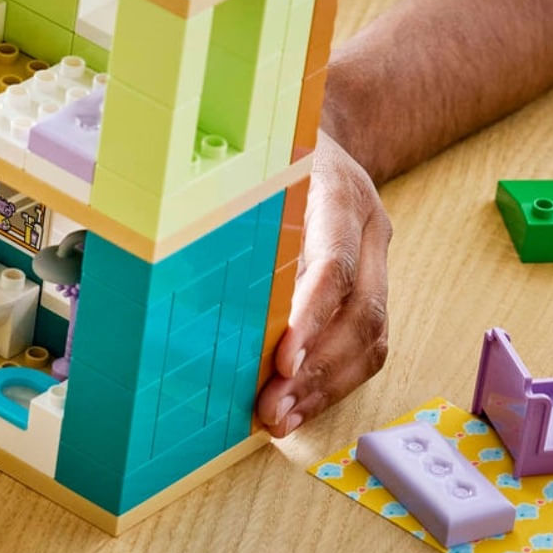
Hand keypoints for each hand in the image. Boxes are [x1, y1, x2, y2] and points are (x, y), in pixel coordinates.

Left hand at [256, 132, 391, 437]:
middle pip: (360, 312)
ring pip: (372, 336)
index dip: (310, 318)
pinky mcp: (377, 284)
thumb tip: (172, 264)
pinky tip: (300, 405)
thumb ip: (228, 210)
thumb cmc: (273, 153)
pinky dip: (335, 381)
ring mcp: (380, 258)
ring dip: (326, 387)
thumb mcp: (251, 165)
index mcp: (337, 193)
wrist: (327, 133)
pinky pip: (369, 343)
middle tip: (272, 409)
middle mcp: (368, 228)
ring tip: (282, 419)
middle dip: (315, 370)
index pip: (334, 265)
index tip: (281, 362)